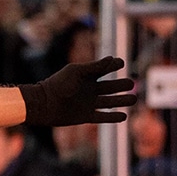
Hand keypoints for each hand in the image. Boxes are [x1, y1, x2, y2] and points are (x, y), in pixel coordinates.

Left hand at [19, 56, 134, 125]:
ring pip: (111, 102)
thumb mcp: (76, 72)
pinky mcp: (86, 116)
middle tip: (130, 84)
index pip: (105, 69)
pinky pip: (103, 117)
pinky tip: (124, 115)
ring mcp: (88, 103)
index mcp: (87, 76)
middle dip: (122, 85)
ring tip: (134, 99)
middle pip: (112, 87)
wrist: (43, 104)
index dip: (114, 65)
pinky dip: (113, 117)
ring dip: (122, 100)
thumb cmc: (57, 85)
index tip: (120, 63)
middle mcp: (90, 89)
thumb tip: (114, 59)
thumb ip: (95, 67)